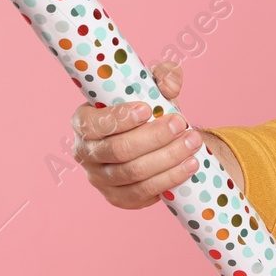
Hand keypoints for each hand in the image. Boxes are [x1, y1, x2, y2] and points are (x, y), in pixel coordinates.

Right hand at [71, 60, 199, 208]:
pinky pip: (143, 193)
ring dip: (168, 158)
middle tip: (181, 124)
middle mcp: (85, 153)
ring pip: (134, 173)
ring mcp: (100, 179)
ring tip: (193, 142)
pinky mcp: (118, 198)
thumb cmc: (147, 112)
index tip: (148, 109)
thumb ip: (162, 77)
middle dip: (154, 137)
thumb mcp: (152, 89)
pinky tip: (189, 165)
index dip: (120, 118)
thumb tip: (169, 82)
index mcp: (83, 122)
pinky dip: (169, 179)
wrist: (154, 143)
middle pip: (118, 150)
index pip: (94, 124)